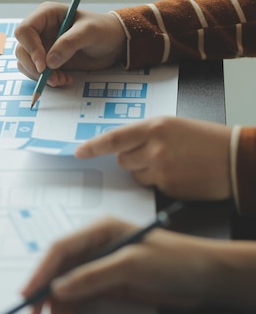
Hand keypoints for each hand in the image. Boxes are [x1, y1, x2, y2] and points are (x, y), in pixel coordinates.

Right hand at [14, 3, 125, 86]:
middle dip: (35, 68)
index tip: (44, 66)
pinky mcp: (48, 61)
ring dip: (41, 77)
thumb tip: (49, 62)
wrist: (114, 44)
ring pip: (26, 64)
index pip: (24, 31)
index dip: (31, 49)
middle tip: (54, 79)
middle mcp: (41, 31)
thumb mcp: (89, 32)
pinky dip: (47, 80)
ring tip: (62, 80)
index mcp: (47, 15)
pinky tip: (65, 79)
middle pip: (22, 50)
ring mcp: (43, 46)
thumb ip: (69, 44)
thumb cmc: (103, 30)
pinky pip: (37, 73)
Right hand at [20, 215, 255, 313]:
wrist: (204, 277)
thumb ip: (94, 276)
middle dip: (45, 291)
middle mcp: (96, 246)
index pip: (61, 249)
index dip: (41, 271)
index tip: (28, 293)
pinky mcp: (108, 284)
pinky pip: (81, 296)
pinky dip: (71, 309)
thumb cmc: (175, 260)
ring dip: (57, 305)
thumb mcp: (133, 265)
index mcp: (100, 230)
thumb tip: (60, 288)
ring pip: (68, 285)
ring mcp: (102, 266)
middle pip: (60, 268)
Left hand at [75, 116, 231, 199]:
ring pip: (134, 175)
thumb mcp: (174, 126)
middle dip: (131, 159)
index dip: (93, 147)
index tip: (78, 152)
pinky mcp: (167, 187)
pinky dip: (158, 182)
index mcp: (155, 126)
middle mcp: (155, 147)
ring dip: (144, 171)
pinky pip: (150, 186)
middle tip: (152, 154)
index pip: (114, 138)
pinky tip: (177, 174)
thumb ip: (147, 134)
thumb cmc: (206, 140)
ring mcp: (160, 169)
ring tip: (169, 163)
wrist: (234, 157)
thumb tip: (121, 147)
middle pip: (122, 159)